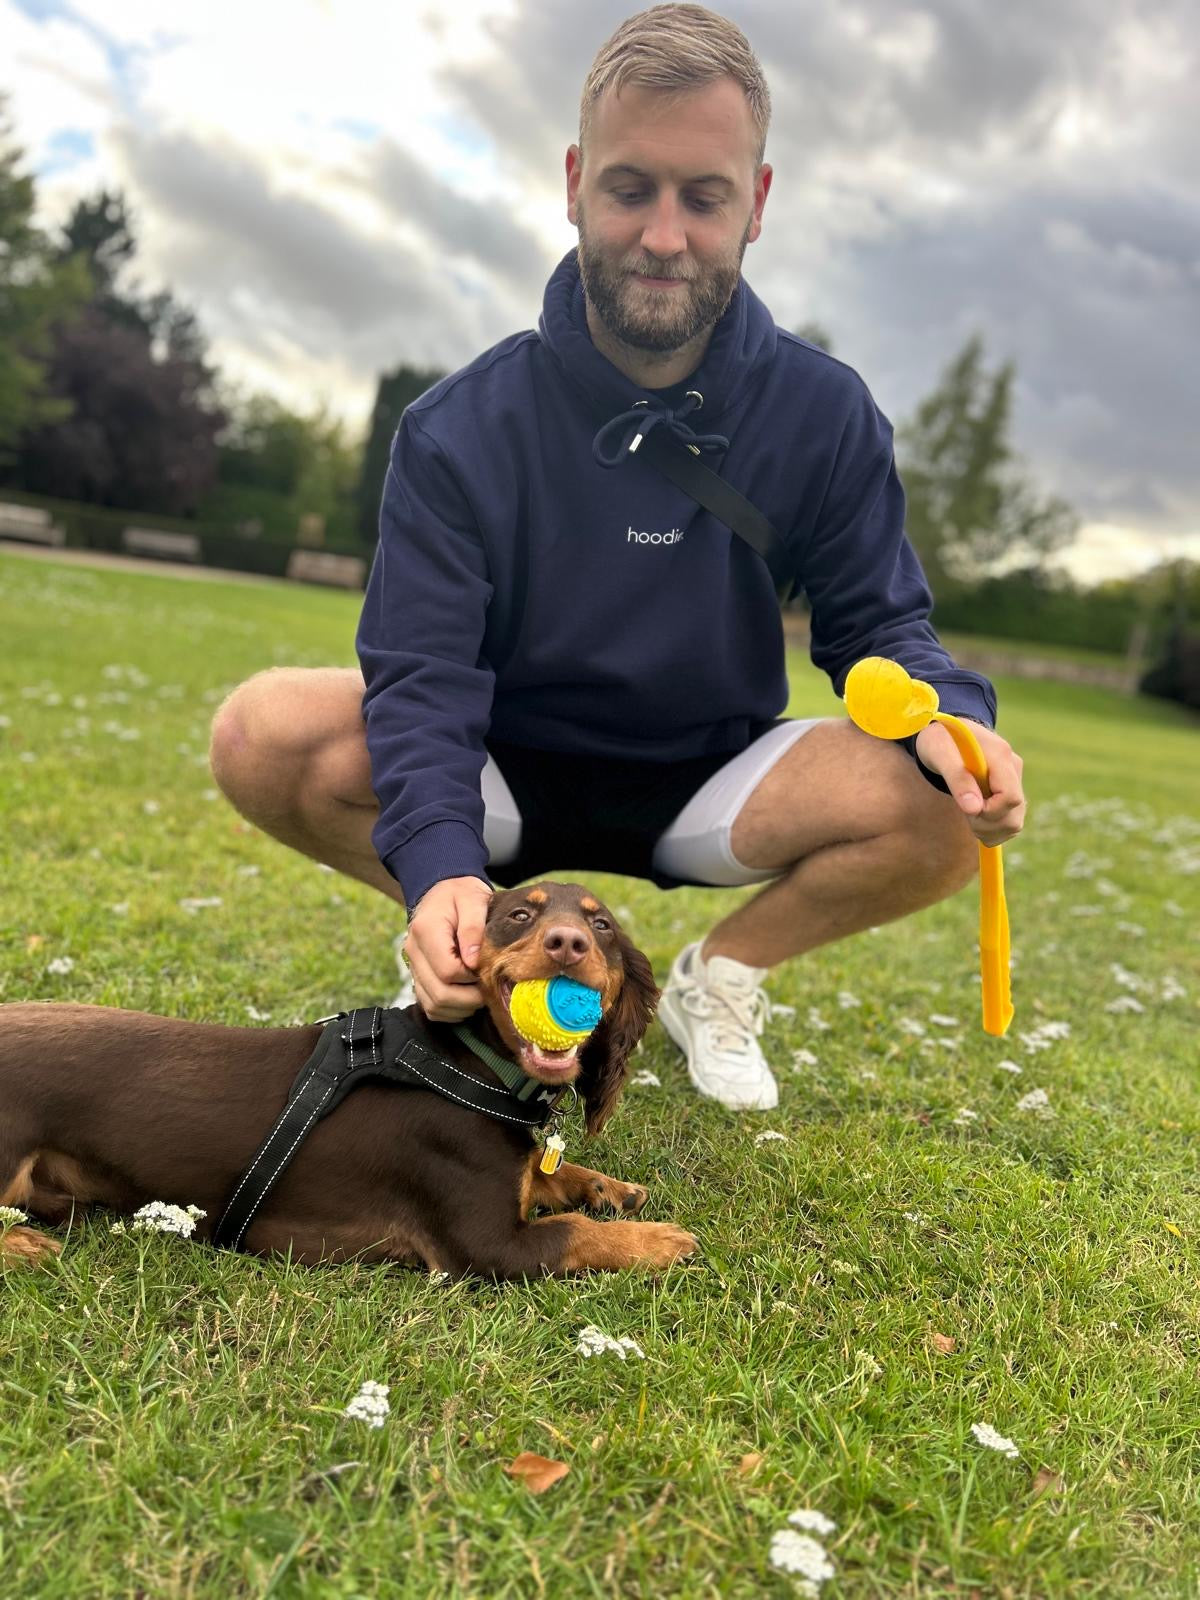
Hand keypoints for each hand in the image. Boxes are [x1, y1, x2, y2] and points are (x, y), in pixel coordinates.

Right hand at [405, 876, 492, 1020]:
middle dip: (470, 999)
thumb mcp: (473, 899)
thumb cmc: (461, 893)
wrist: (441, 890)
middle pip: (439, 994)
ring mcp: (413, 966)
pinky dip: (450, 1010)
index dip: (472, 977)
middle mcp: (413, 951)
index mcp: (426, 931)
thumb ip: (473, 928)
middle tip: (489, 989)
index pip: (448, 971)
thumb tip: (473, 962)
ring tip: (479, 993)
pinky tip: (466, 998)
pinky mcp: (417, 976)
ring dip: (461, 1008)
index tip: (488, 970)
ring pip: (433, 1005)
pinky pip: (429, 1006)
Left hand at [915, 721, 1025, 846]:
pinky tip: (976, 818)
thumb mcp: (939, 753)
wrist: (948, 730)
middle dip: (987, 824)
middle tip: (964, 815)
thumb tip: (974, 809)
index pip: (1009, 797)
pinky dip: (993, 828)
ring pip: (1014, 821)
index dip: (989, 812)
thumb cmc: (940, 739)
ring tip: (969, 817)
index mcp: (999, 754)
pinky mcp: (1011, 789)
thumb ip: (957, 779)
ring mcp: (1014, 779)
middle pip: (1014, 813)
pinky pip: (1010, 820)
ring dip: (990, 830)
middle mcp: (1013, 767)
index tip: (967, 809)